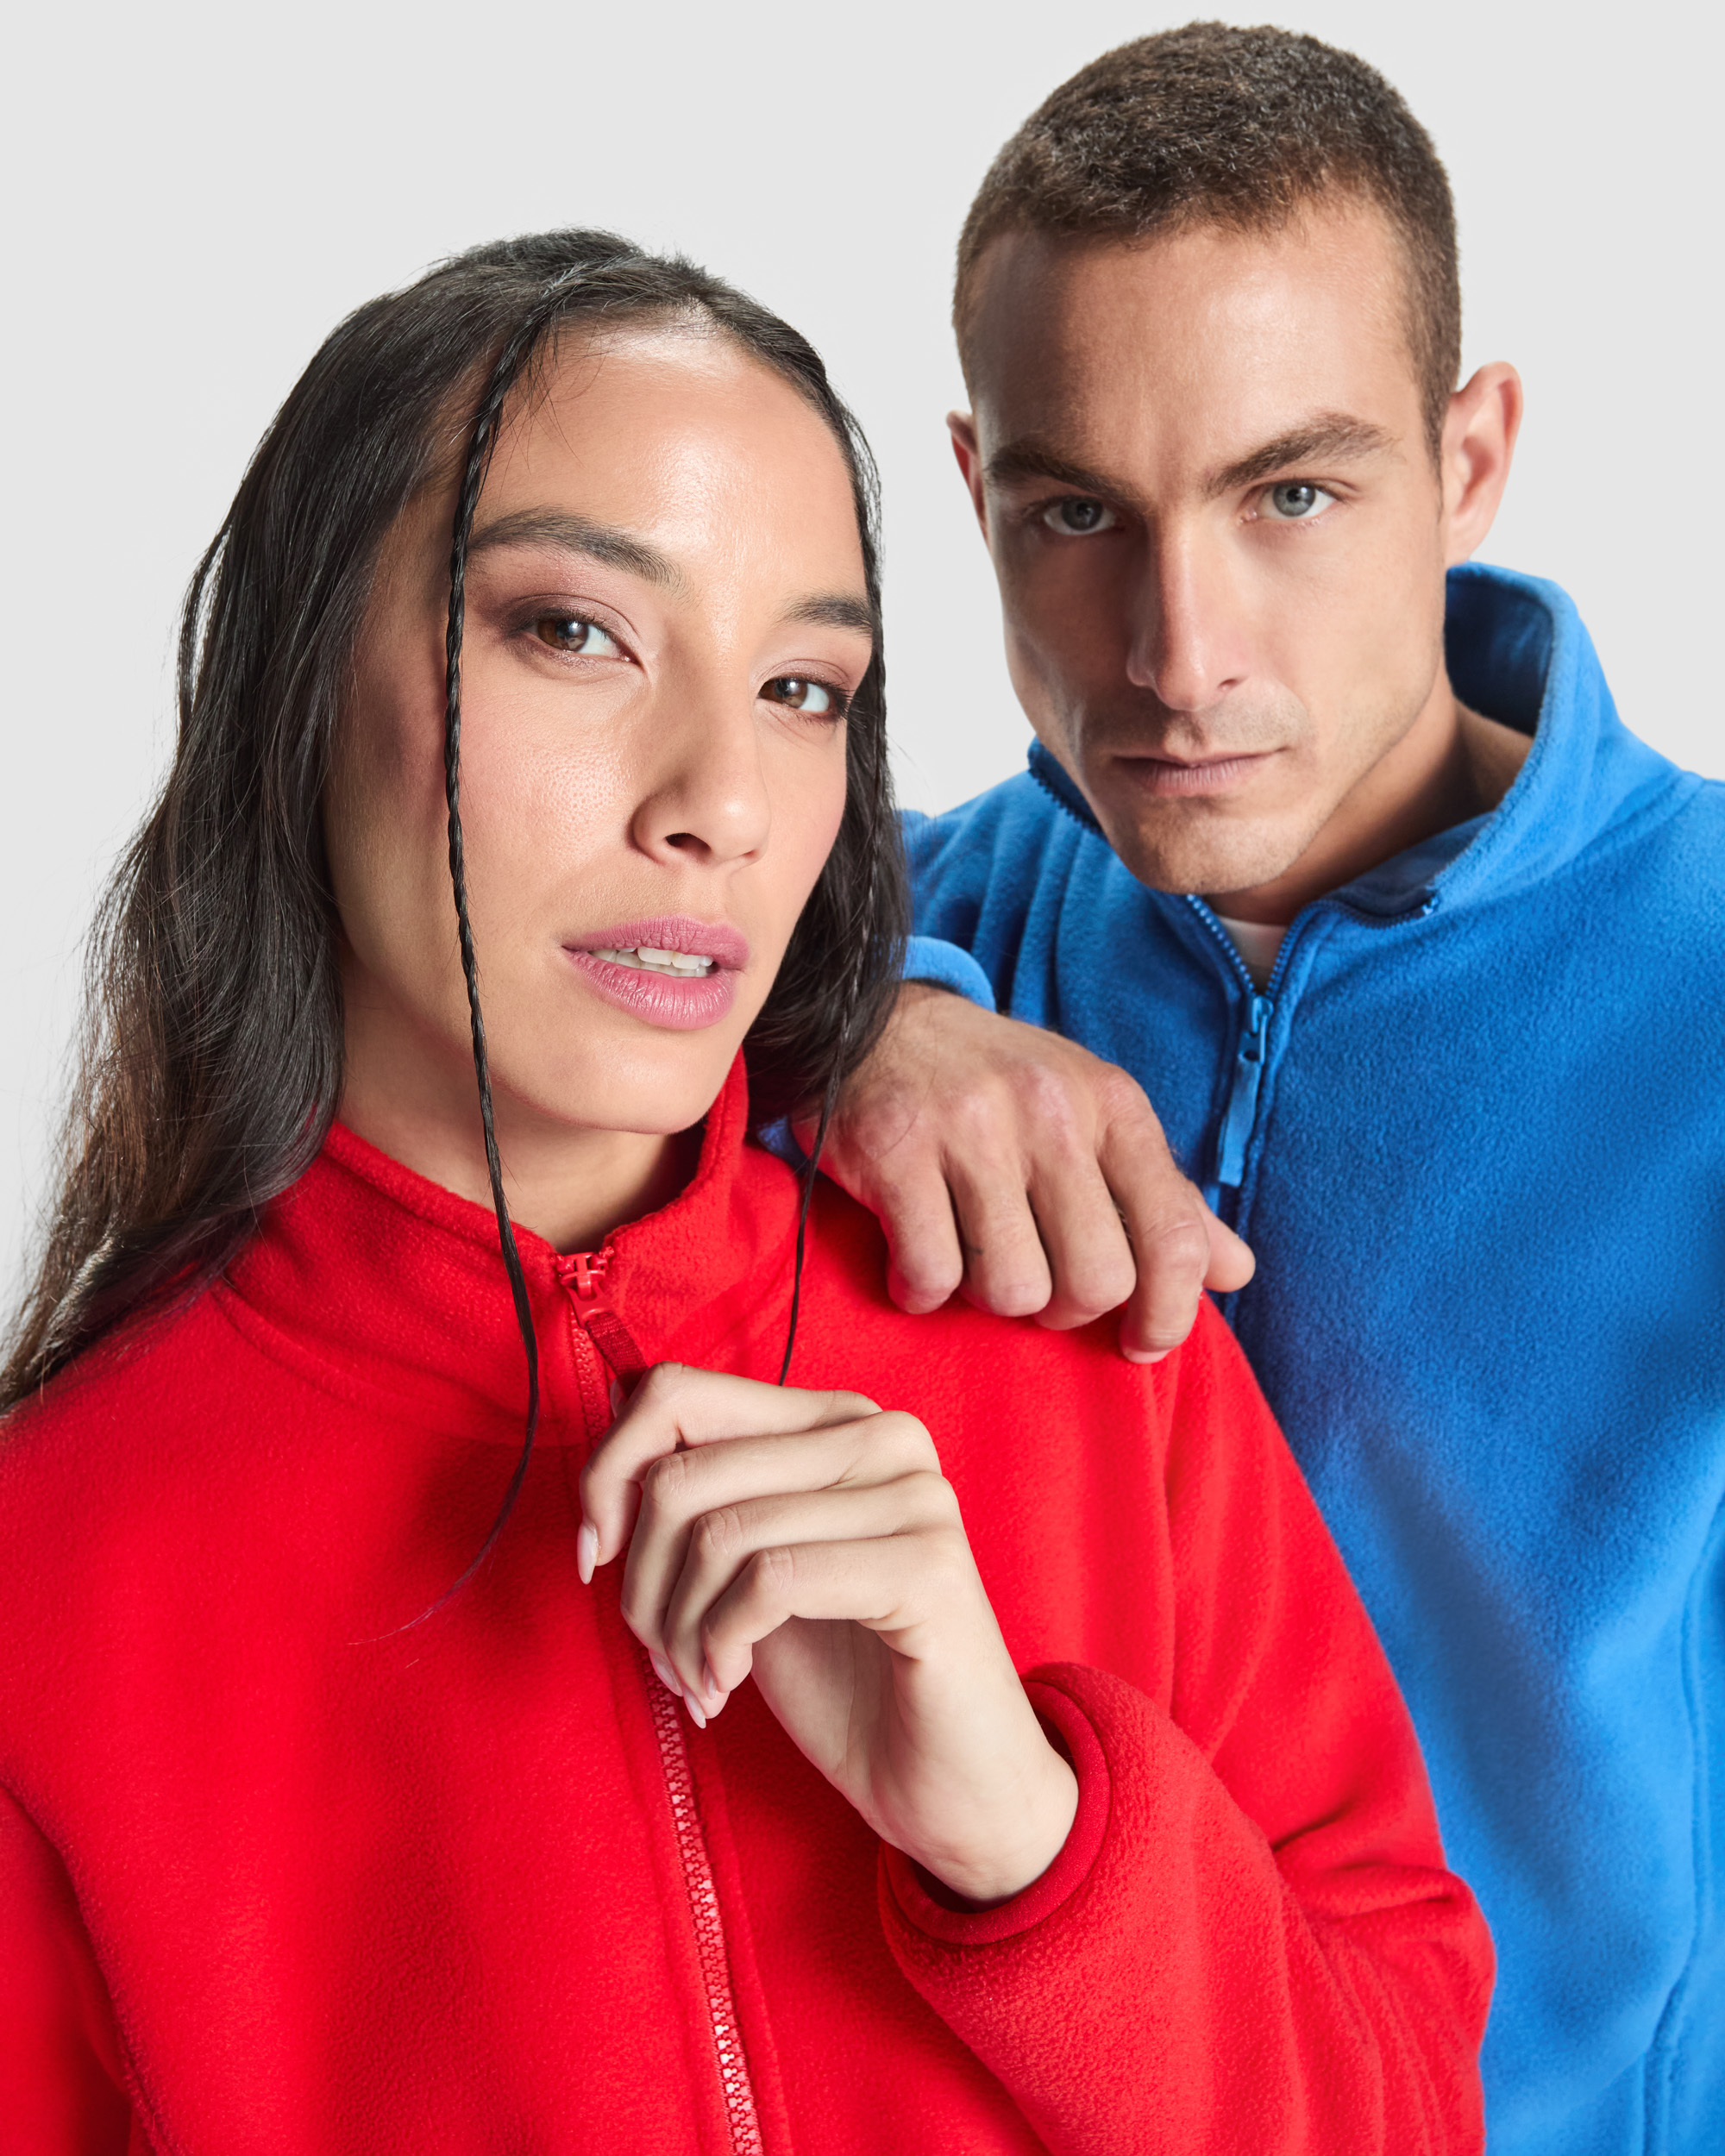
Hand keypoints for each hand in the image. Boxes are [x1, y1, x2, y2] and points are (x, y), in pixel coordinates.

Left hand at [578, 1363, 1078, 1906]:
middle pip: (683, 1473)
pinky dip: (720, 1643)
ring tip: (700, 1678)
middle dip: (641, 1581)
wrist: (949, 1787)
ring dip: (678, 1629)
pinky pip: (769, 1581)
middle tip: (661, 1652)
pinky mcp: (927, 1564)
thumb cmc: (847, 1680)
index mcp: (835, 1420)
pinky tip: (728, 1686)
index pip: (676, 1393)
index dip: (608, 1473)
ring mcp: (913, 1495)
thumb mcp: (749, 1573)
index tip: (596, 1556)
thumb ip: (701, 1502)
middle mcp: (882, 1436)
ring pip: (718, 1533)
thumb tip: (607, 1451)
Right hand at [806, 983, 1254, 1360]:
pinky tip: (913, 1263)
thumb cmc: (995, 1088)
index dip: (1170, 1311)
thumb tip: (1236, 1272)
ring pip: (1012, 1287)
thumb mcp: (1090, 1120)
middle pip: (1095, 1278)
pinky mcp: (895, 1151)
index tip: (1142, 1343)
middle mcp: (1052, 1110)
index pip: (1175, 1234)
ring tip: (967, 1259)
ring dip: (985, 1297)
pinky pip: (931, 1274)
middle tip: (1032, 1285)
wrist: (871, 1020)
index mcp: (1113, 1104)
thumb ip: (1161, 1198)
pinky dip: (920, 1291)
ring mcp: (971, 1128)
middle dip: (1063, 1308)